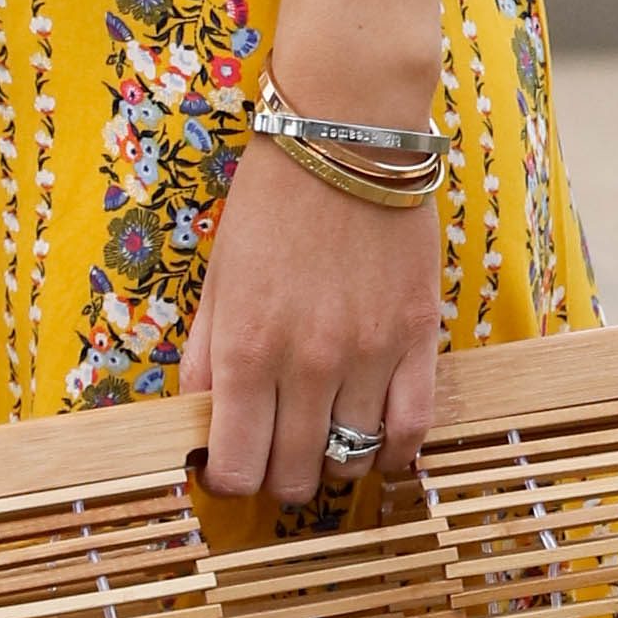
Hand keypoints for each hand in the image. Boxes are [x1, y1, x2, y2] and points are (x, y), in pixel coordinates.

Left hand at [180, 144, 438, 502]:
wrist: (345, 136)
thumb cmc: (270, 203)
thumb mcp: (217, 280)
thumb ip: (205, 358)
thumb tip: (199, 421)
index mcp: (247, 351)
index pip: (238, 466)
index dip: (229, 481)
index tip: (230, 469)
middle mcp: (308, 364)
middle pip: (295, 475)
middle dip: (278, 479)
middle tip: (275, 456)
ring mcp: (369, 355)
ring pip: (352, 459)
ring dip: (333, 464)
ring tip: (323, 443)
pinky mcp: (418, 338)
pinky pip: (412, 426)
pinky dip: (393, 449)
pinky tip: (377, 443)